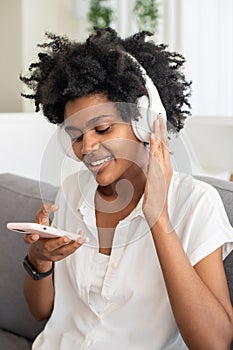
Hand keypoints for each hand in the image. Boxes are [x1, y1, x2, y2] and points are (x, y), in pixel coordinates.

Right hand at [24, 203, 84, 271]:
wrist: (39, 253)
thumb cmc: (40, 236)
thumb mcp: (39, 223)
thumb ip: (43, 213)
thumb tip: (52, 206)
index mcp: (35, 239)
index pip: (29, 239)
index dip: (31, 237)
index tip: (35, 235)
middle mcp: (42, 248)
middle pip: (49, 246)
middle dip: (58, 242)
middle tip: (66, 237)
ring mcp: (51, 253)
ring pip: (62, 251)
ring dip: (72, 245)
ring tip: (80, 238)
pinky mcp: (60, 256)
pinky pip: (68, 252)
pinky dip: (76, 245)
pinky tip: (81, 239)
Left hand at [142, 115, 172, 230]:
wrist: (157, 211)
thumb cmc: (155, 198)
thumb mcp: (153, 180)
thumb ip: (151, 169)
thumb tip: (147, 161)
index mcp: (165, 168)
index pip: (163, 147)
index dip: (161, 134)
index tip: (158, 123)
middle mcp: (165, 167)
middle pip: (164, 144)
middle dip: (161, 129)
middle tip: (159, 116)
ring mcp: (162, 170)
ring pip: (161, 148)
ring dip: (158, 133)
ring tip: (156, 121)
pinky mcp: (157, 174)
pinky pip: (155, 157)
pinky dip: (154, 146)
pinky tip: (152, 138)